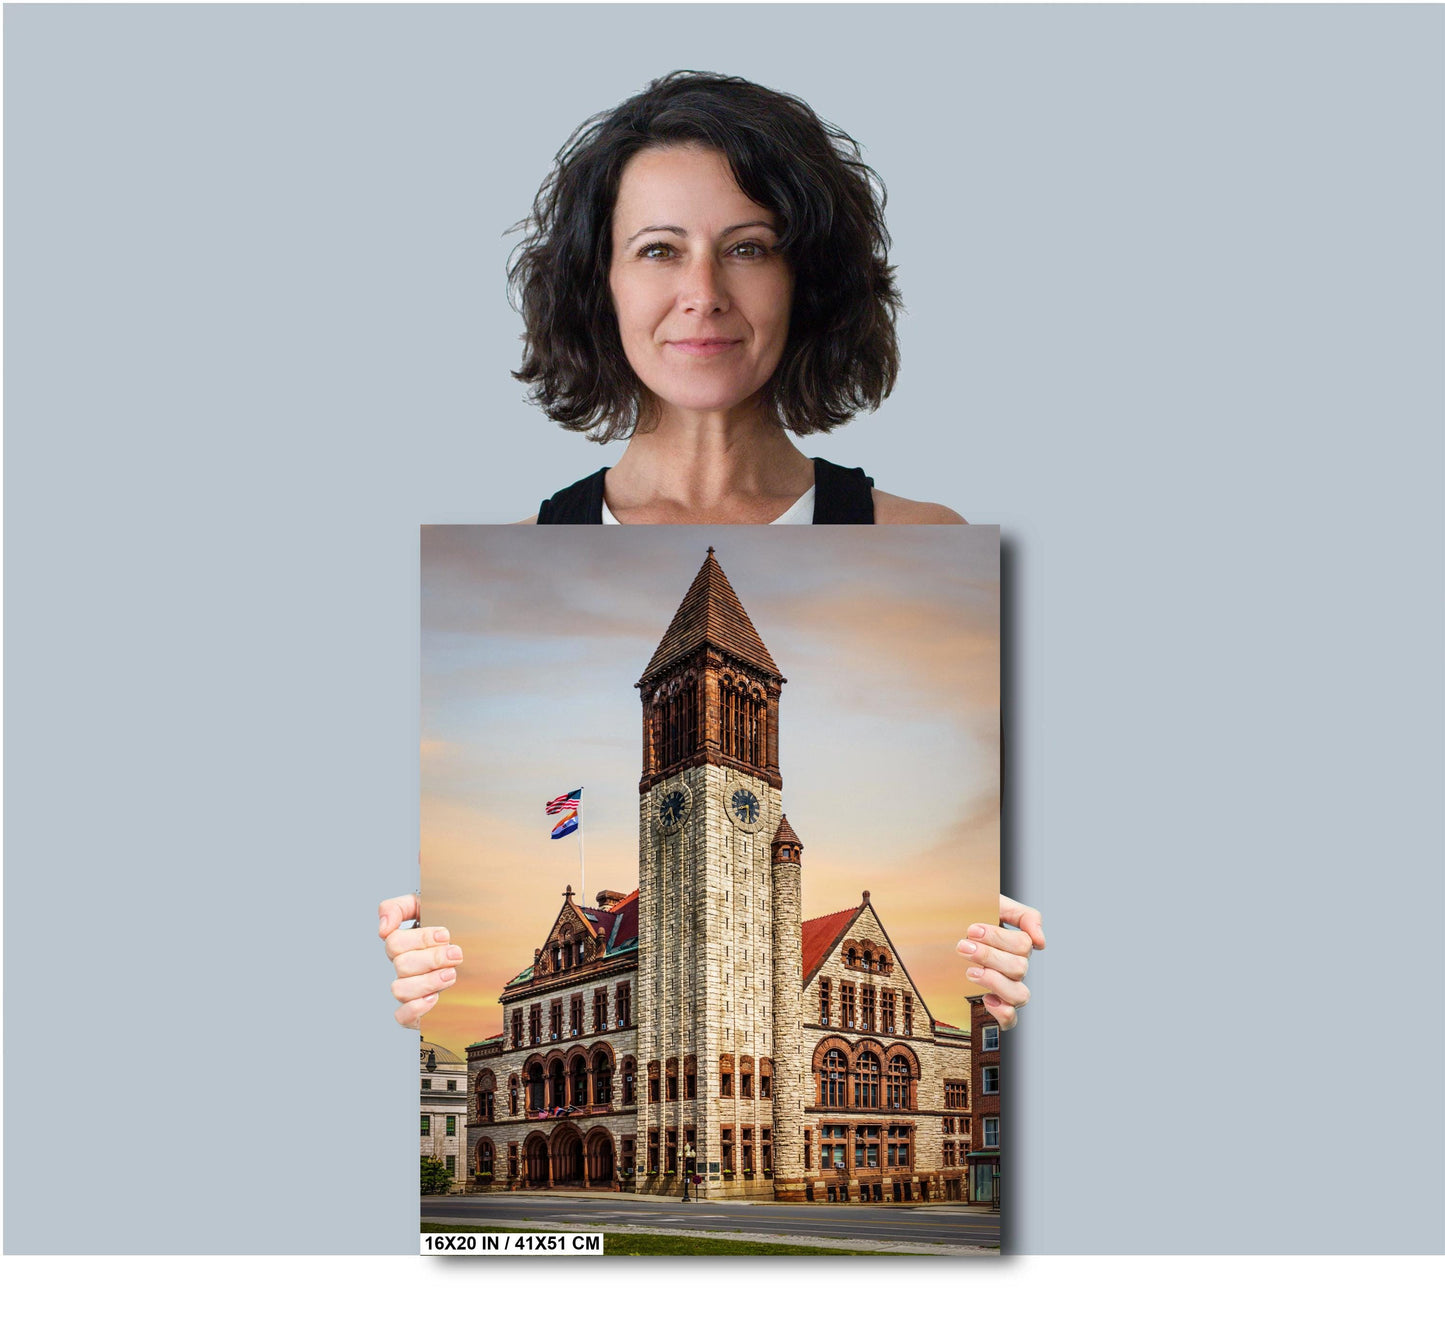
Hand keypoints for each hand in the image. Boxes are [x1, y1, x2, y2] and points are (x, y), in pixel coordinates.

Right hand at [379, 893, 462, 1028]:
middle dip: (432, 958)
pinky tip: (435, 998)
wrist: (477, 957)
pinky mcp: (415, 1012)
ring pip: (400, 990)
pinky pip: (401, 1017)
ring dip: (428, 981)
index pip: (394, 942)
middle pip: (401, 965)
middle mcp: (402, 968)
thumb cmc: (447, 931)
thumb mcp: (426, 907)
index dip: (420, 939)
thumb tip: (383, 928)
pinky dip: (416, 1008)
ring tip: (451, 974)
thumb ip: (400, 907)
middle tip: (456, 954)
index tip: (445, 935)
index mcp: (402, 945)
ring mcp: (408, 990)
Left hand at [957, 893, 1044, 1029]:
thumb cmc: (966, 918)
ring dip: (995, 981)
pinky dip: (1002, 1012)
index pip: (1024, 944)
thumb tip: (1040, 941)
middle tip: (963, 946)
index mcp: (1016, 945)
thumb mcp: (994, 904)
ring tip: (969, 971)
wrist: (938, 929)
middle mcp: (1015, 968)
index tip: (972, 929)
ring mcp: (1006, 988)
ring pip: (1020, 994)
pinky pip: (1011, 1019)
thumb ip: (1023, 915)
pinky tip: (985, 998)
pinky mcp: (994, 1006)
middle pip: (1020, 968)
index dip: (998, 938)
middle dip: (989, 956)